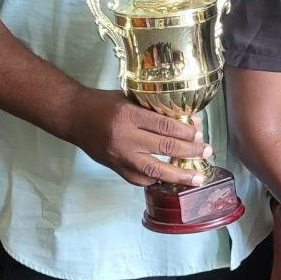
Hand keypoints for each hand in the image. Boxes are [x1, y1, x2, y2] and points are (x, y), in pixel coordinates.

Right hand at [67, 89, 211, 187]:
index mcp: (129, 115)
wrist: (73, 116)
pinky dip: (157, 181)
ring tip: (197, 178)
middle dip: (190, 151)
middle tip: (207, 151)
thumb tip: (188, 121)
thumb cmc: (103, 104)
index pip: (164, 125)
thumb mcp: (130, 98)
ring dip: (179, 175)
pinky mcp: (115, 168)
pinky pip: (140, 180)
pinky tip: (171, 180)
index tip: (199, 132)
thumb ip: (156, 110)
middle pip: (165, 148)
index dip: (185, 131)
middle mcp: (125, 138)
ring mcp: (120, 156)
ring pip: (155, 171)